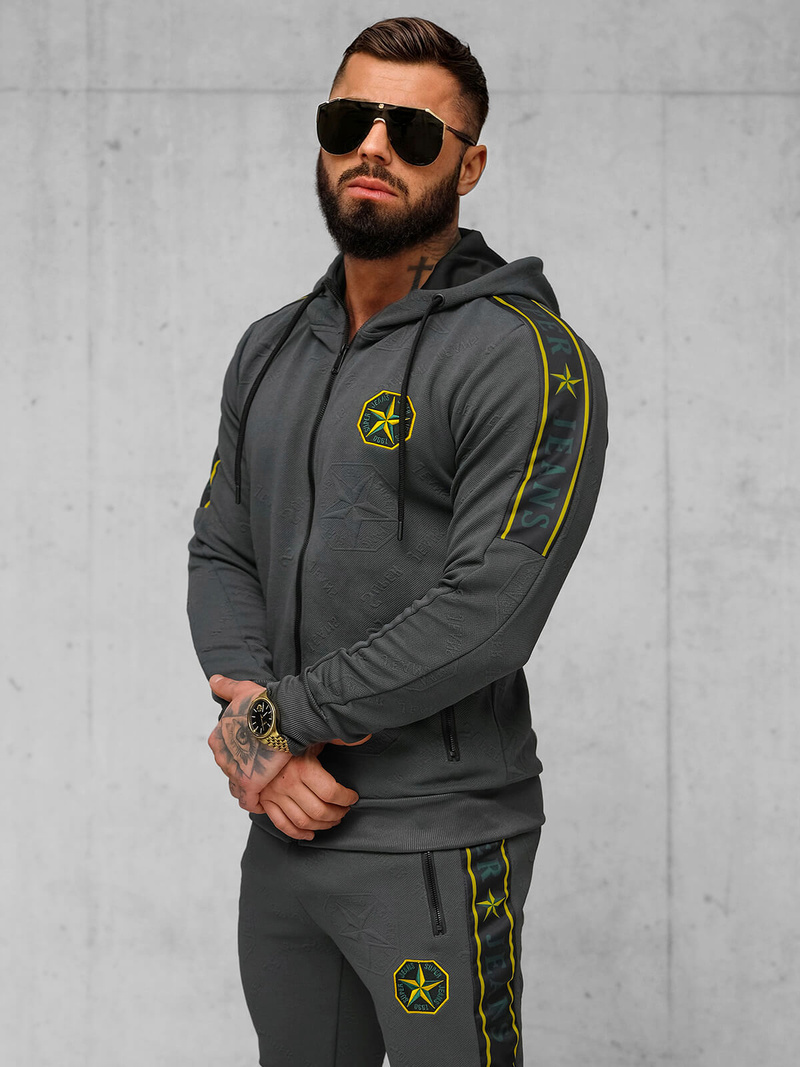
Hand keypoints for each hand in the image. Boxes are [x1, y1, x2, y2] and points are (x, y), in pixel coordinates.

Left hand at [207, 675, 290, 812]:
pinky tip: (265, 801)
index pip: (224, 750)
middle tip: (260, 768)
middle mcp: (222, 756)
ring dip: (249, 786)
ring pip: (237, 786)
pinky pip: (248, 801)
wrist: (281, 717)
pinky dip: (255, 802)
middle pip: (231, 767)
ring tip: (263, 786)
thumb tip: (213, 680)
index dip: (238, 751)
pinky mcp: (249, 784)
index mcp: (218, 737)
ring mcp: (235, 772)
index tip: (252, 750)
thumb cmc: (263, 703)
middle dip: (243, 769)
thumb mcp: (241, 691)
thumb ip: (226, 687)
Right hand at [257, 743, 359, 840]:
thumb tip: (359, 739)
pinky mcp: (265, 800)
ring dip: (321, 826)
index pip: (330, 792)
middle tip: (344, 811)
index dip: (346, 798)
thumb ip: (334, 739)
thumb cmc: (287, 735)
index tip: (352, 797)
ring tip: (331, 821)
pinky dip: (297, 833)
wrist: (258, 736)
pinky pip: (281, 824)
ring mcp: (275, 794)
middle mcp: (288, 783)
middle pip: (318, 811)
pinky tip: (309, 834)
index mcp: (302, 767)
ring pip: (302, 821)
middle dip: (336, 814)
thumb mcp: (312, 736)